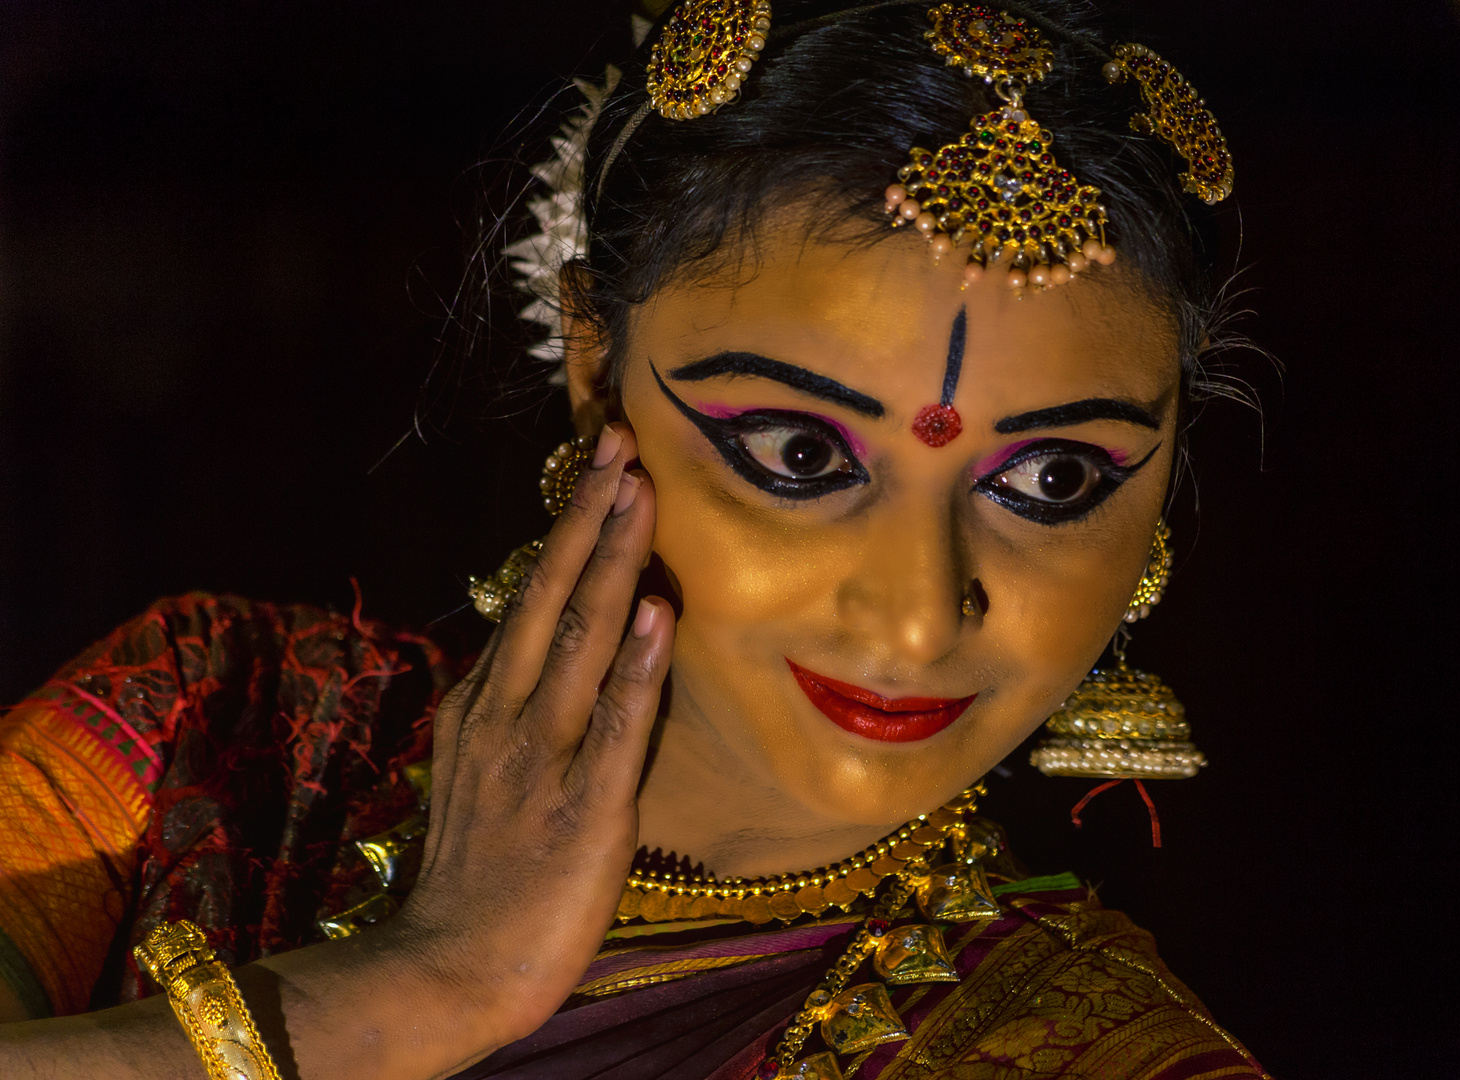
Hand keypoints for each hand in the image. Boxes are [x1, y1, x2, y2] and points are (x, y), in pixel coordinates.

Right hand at [383, 423, 669, 1048]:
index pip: (532, 599)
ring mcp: (542, 757)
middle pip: (550, 596)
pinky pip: (614, 725)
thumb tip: (546, 653)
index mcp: (483, 702)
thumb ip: (511, 709)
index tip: (599, 467)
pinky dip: (633, 667)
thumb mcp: (479, 770)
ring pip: (579, 639)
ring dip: (613, 561)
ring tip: (640, 491)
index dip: (569, 530)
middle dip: (588, 516)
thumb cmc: (476, 874)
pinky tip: (655, 614)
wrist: (447, 969)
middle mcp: (506, 713)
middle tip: (619, 443)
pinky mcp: (585, 807)